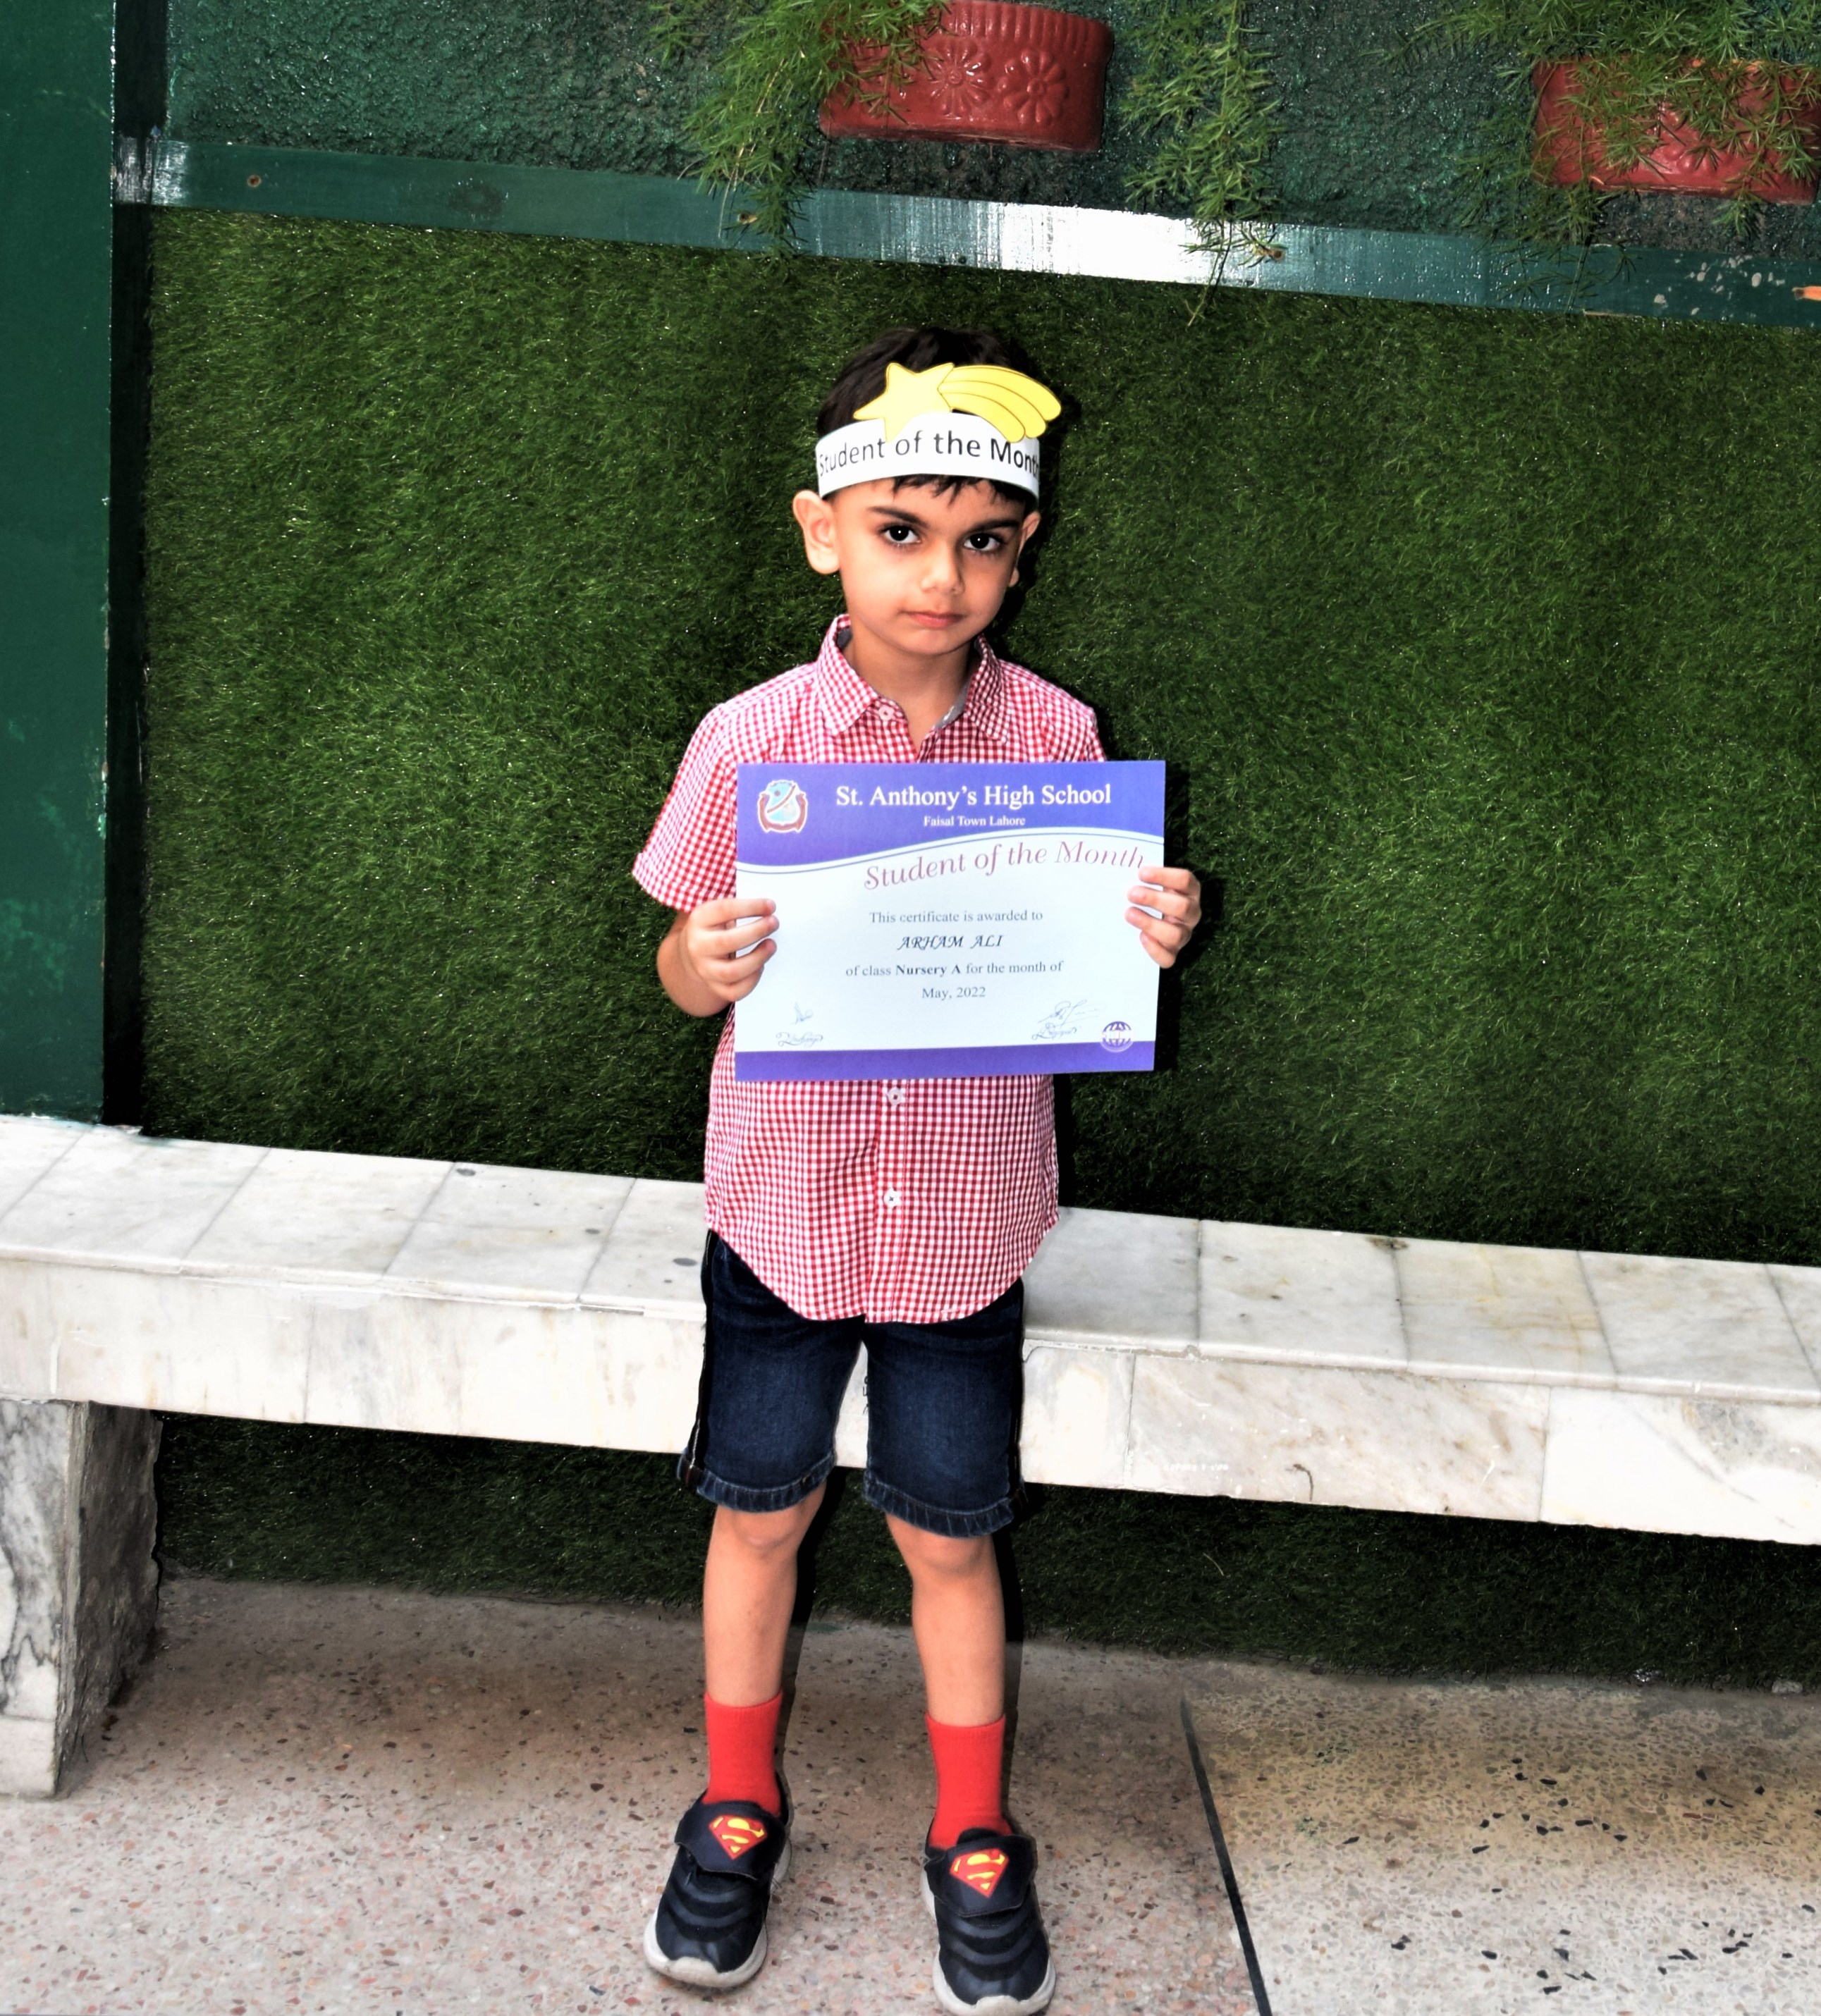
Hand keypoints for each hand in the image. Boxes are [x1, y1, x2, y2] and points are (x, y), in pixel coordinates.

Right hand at [658, 897, 777, 1015]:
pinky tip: (761, 966)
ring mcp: (705, 969)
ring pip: (731, 971)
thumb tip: (769, 908)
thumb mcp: (718, 912)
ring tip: (771, 945)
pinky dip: (752, 980)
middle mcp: (697, 946)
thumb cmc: (715, 927)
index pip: (724, 910)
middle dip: (756, 931)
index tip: (770, 905)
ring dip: (757, 958)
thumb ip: (739, 908)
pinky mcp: (714, 986)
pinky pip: (735, 991)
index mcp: (698, 920)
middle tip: (774, 923)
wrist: (694, 951)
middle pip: (727, 942)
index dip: (750, 907)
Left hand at [1126, 864, 1200, 968]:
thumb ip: (1142, 878)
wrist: (1149, 920)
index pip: (1185, 880)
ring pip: (1176, 935)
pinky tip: (1140, 937)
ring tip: (1129, 914)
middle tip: (1131, 894)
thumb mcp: (1151, 883)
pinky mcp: (1173, 952)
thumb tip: (1119, 870)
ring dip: (1151, 924)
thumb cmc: (1148, 895)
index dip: (1164, 876)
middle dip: (1155, 900)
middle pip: (1182, 907)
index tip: (1141, 873)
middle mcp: (1191, 913)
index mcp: (1190, 891)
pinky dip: (1155, 949)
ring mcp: (1184, 934)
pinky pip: (1169, 958)